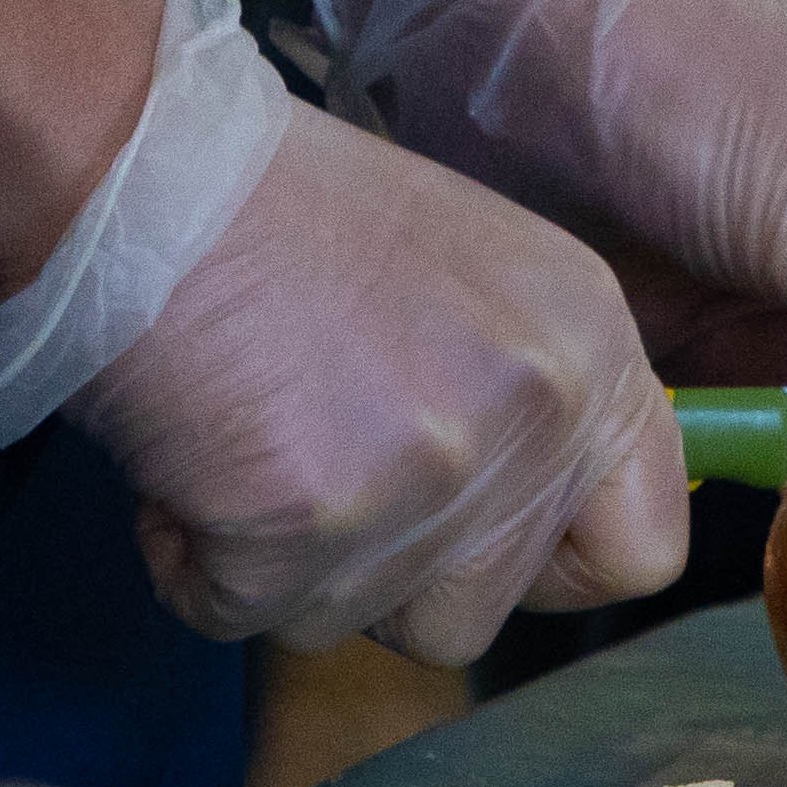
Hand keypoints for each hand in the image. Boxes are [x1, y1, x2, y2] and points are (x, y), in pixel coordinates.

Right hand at [0, 0, 687, 663]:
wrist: (146, 162)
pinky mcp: (310, 522)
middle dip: (381, 573)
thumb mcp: (472, 282)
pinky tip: (186, 455)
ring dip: (282, 565)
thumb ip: (519, 400)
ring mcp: (433, 476)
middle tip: (312, 467)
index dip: (546, 571)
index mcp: (592, 350)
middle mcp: (538, 417)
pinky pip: (240, 615)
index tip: (471, 541)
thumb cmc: (282, 212)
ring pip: (353, 625)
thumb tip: (508, 523)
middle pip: (477, 615)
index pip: (640, 551)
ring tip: (245, 439)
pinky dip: (191, 559)